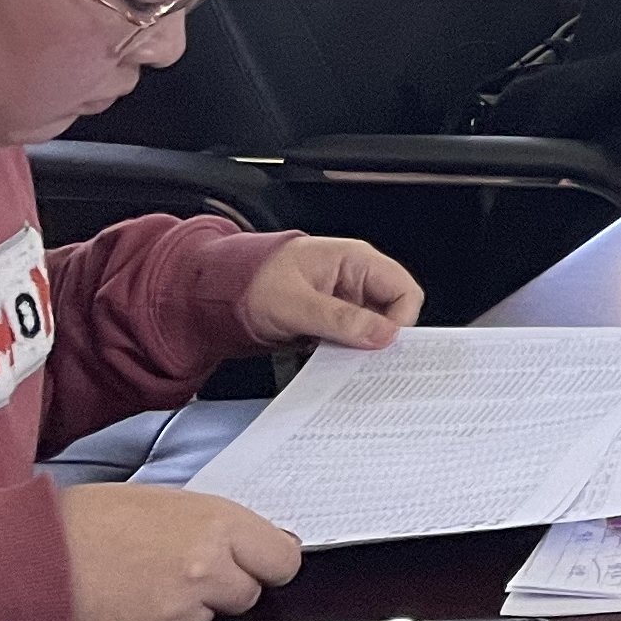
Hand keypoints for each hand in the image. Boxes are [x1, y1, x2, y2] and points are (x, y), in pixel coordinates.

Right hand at [57, 485, 298, 620]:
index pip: (283, 558)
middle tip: (196, 575)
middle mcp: (208, 567)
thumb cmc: (87, 523)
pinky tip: (134, 607)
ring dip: (194, 610)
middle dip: (232, 588)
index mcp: (218, 524)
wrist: (32, 559)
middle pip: (252, 593)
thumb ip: (211, 524)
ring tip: (152, 587)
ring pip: (214, 619)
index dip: (269, 564)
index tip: (258, 564)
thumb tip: (245, 540)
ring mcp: (181, 609)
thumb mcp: (162, 502)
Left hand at [236, 236, 422, 353]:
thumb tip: (384, 335)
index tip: (382, 346)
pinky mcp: (331, 320)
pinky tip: (325, 359)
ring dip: (358, 348)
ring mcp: (344, 300)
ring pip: (372, 329)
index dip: (400, 320)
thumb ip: (340, 319)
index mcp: (357, 261)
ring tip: (336, 358)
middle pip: (392, 312)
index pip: (404, 291)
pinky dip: (343, 352)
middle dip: (379, 338)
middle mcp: (356, 279)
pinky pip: (350, 338)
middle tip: (361, 359)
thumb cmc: (252, 283)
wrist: (216, 293)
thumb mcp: (295, 303)